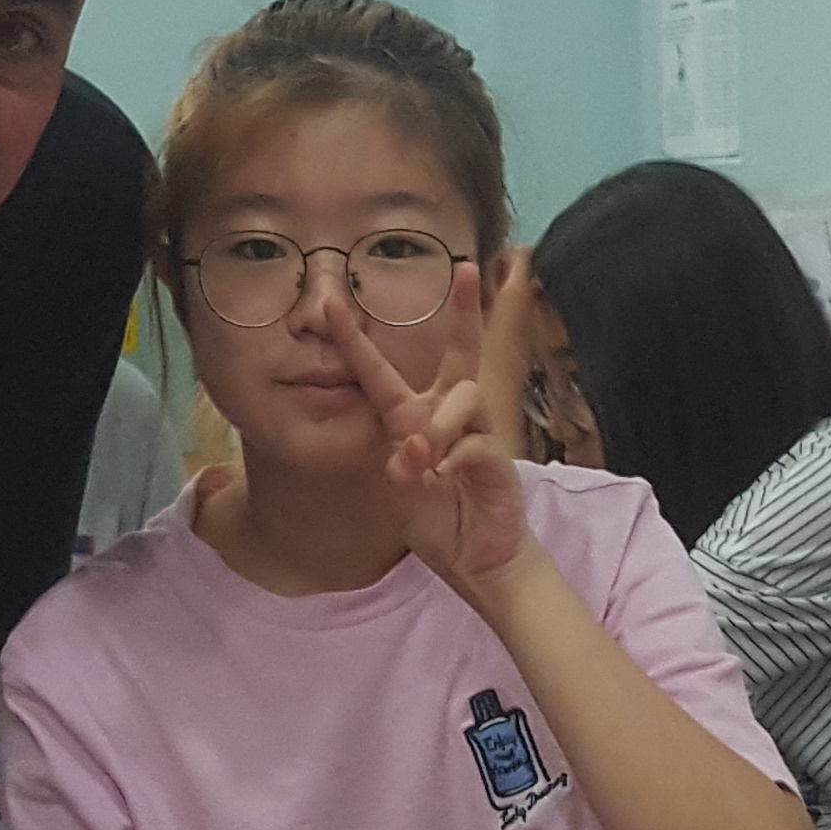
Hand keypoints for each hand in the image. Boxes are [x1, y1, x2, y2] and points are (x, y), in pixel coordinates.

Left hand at [342, 260, 540, 592]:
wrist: (477, 559)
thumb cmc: (438, 519)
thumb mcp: (404, 492)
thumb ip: (401, 467)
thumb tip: (408, 448)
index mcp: (415, 418)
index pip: (382, 373)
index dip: (356, 340)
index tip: (332, 305)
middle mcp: (449, 417)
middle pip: (461, 353)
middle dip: (465, 311)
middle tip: (466, 269)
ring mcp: (479, 434)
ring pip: (464, 397)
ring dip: (440, 426)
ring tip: (426, 462)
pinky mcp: (499, 460)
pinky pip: (476, 442)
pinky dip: (455, 458)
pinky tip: (444, 478)